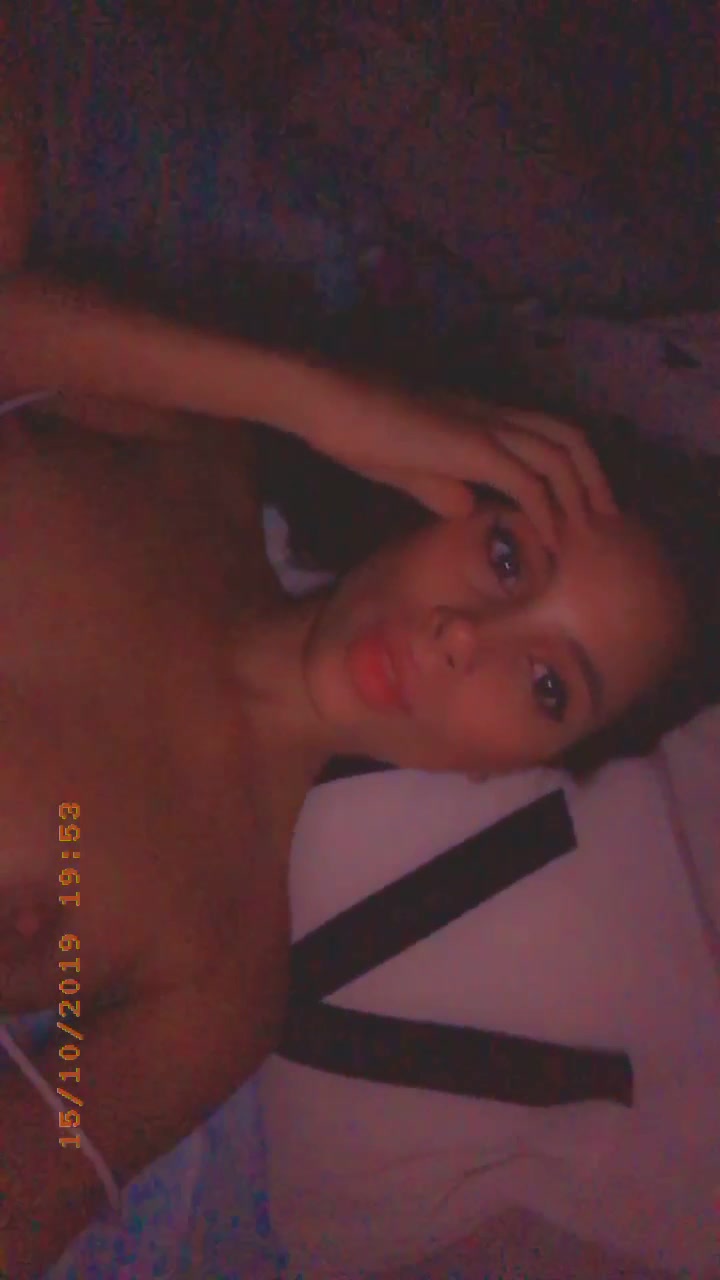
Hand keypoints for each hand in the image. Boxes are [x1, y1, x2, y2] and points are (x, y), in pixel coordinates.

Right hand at [305, 376, 617, 546]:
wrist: (328, 401)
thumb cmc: (358, 430)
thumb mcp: (407, 469)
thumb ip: (440, 487)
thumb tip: (468, 509)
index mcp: (480, 417)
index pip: (546, 435)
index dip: (571, 469)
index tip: (577, 508)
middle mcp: (493, 416)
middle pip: (568, 437)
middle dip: (593, 479)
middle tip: (603, 521)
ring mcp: (485, 427)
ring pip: (557, 455)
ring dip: (578, 496)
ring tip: (586, 534)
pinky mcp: (471, 445)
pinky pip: (526, 478)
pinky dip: (545, 509)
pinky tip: (550, 536)